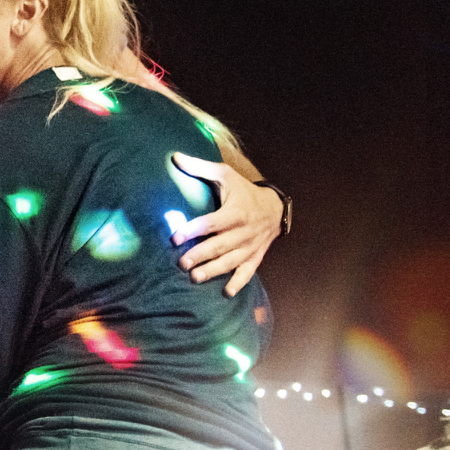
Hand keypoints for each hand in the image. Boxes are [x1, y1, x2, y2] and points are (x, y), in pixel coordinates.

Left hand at [169, 152, 282, 295]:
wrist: (275, 207)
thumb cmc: (243, 190)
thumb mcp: (225, 175)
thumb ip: (200, 167)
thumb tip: (174, 157)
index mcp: (235, 212)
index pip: (211, 223)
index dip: (193, 230)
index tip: (175, 237)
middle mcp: (244, 232)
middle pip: (220, 245)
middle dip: (201, 255)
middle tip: (182, 263)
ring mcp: (251, 246)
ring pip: (231, 261)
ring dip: (213, 270)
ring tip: (195, 277)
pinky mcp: (255, 256)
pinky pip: (248, 272)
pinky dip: (238, 283)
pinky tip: (226, 293)